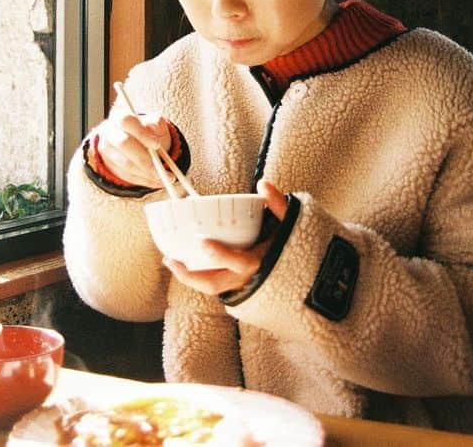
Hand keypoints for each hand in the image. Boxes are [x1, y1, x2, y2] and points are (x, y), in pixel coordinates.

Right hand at [91, 105, 173, 188]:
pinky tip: (156, 181)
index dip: (141, 133)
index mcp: (119, 116)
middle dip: (144, 158)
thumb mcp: (155, 124)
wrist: (137, 144)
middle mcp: (109, 131)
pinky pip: (126, 176)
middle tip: (162, 168)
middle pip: (123, 144)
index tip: (157, 145)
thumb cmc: (147, 133)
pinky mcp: (108, 165)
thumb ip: (156, 124)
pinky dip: (144, 180)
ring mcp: (106, 150)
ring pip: (125, 164)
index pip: (126, 121)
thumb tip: (154, 128)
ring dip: (147, 173)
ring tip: (164, 177)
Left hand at [163, 180, 288, 294]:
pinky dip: (196, 277)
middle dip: (189, 275)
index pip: (239, 262)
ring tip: (170, 260)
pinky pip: (212, 285)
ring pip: (210, 288)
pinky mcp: (234, 287)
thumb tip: (263, 184)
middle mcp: (248, 279)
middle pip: (214, 283)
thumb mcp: (290, 224)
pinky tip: (182, 263)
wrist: (303, 275)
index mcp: (260, 262)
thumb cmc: (291, 245)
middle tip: (170, 259)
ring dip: (188, 277)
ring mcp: (240, 286)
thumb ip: (278, 204)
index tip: (202, 241)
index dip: (220, 254)